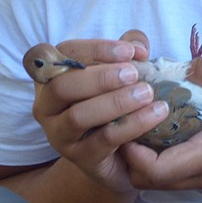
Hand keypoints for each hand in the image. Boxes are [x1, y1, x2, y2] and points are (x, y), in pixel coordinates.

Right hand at [30, 30, 169, 192]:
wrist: (120, 154)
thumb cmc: (115, 105)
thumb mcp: (121, 73)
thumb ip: (127, 51)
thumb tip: (137, 45)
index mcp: (51, 76)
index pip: (63, 54)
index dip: (95, 49)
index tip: (129, 51)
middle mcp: (47, 106)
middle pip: (61, 86)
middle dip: (100, 78)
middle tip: (134, 74)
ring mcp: (59, 134)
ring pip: (78, 116)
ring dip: (115, 102)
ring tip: (146, 93)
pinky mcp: (80, 157)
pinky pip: (103, 140)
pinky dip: (131, 125)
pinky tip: (154, 115)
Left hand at [121, 56, 201, 191]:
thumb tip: (181, 66)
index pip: (155, 169)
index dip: (130, 148)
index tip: (126, 117)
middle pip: (148, 180)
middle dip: (128, 153)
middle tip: (124, 116)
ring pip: (159, 180)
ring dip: (142, 157)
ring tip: (138, 120)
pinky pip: (174, 174)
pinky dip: (158, 157)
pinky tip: (160, 127)